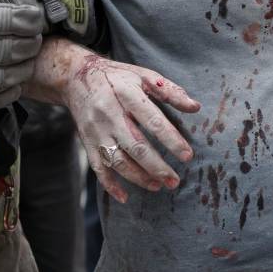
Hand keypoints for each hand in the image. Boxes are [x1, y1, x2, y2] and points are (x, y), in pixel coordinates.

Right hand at [0, 0, 46, 115]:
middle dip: (30, 46)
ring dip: (22, 71)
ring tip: (26, 64)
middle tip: (34, 43)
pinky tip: (13, 86)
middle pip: (11, 49)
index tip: (35, 22)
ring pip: (4, 77)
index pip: (11, 20)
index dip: (31, 22)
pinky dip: (7, 94)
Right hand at [64, 54, 198, 202]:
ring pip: (118, 160)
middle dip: (157, 167)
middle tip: (175, 181)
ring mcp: (96, 129)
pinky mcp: (86, 141)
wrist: (76, 77)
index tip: (188, 156)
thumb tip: (196, 107)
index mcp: (127, 94)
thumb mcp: (144, 75)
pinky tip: (125, 196)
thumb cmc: (118, 77)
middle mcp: (109, 113)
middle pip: (135, 146)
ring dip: (139, 177)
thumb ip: (170, 91)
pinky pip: (98, 167)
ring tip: (158, 186)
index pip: (153, 121)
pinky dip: (110, 185)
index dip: (171, 140)